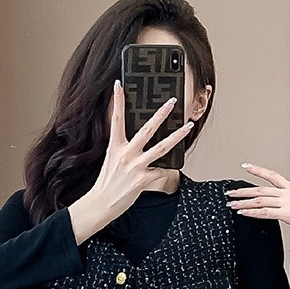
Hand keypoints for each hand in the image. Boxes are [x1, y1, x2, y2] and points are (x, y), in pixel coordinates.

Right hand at [67, 81, 191, 243]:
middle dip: (161, 114)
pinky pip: (161, 171)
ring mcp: (135, 167)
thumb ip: (122, 147)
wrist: (101, 204)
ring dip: (177, 136)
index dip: (117, 100)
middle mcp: (126, 154)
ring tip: (188, 125)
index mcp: (115, 147)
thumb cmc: (107, 182)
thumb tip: (137, 138)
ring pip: (162, 148)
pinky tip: (176, 166)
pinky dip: (169, 170)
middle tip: (172, 101)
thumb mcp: (110, 159)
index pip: (116, 119)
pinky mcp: (143, 180)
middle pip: (147, 129)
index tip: (119, 85)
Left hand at [225, 163, 289, 250]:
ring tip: (232, 204)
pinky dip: (252, 213)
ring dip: (244, 203)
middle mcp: (289, 193)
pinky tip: (243, 213)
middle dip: (243, 191)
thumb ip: (287, 202)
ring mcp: (288, 203)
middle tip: (230, 192)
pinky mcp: (287, 214)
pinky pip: (265, 212)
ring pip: (260, 201)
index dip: (258, 170)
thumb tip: (273, 205)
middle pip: (261, 189)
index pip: (272, 175)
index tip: (246, 166)